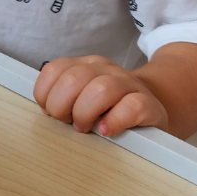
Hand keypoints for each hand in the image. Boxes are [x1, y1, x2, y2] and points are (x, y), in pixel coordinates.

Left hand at [33, 55, 168, 136]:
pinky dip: (115, 120)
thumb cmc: (109, 107)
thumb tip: (46, 111)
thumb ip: (63, 97)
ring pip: (101, 89)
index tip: (50, 112)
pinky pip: (132, 106)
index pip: (54, 69)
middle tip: (69, 122)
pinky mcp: (148, 103)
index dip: (45, 94)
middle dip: (62, 106)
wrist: (151, 104)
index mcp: (85, 65)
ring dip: (86, 113)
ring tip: (87, 127)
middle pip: (74, 79)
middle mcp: (105, 69)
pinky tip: (107, 130)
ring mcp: (128, 83)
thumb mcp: (82, 97)